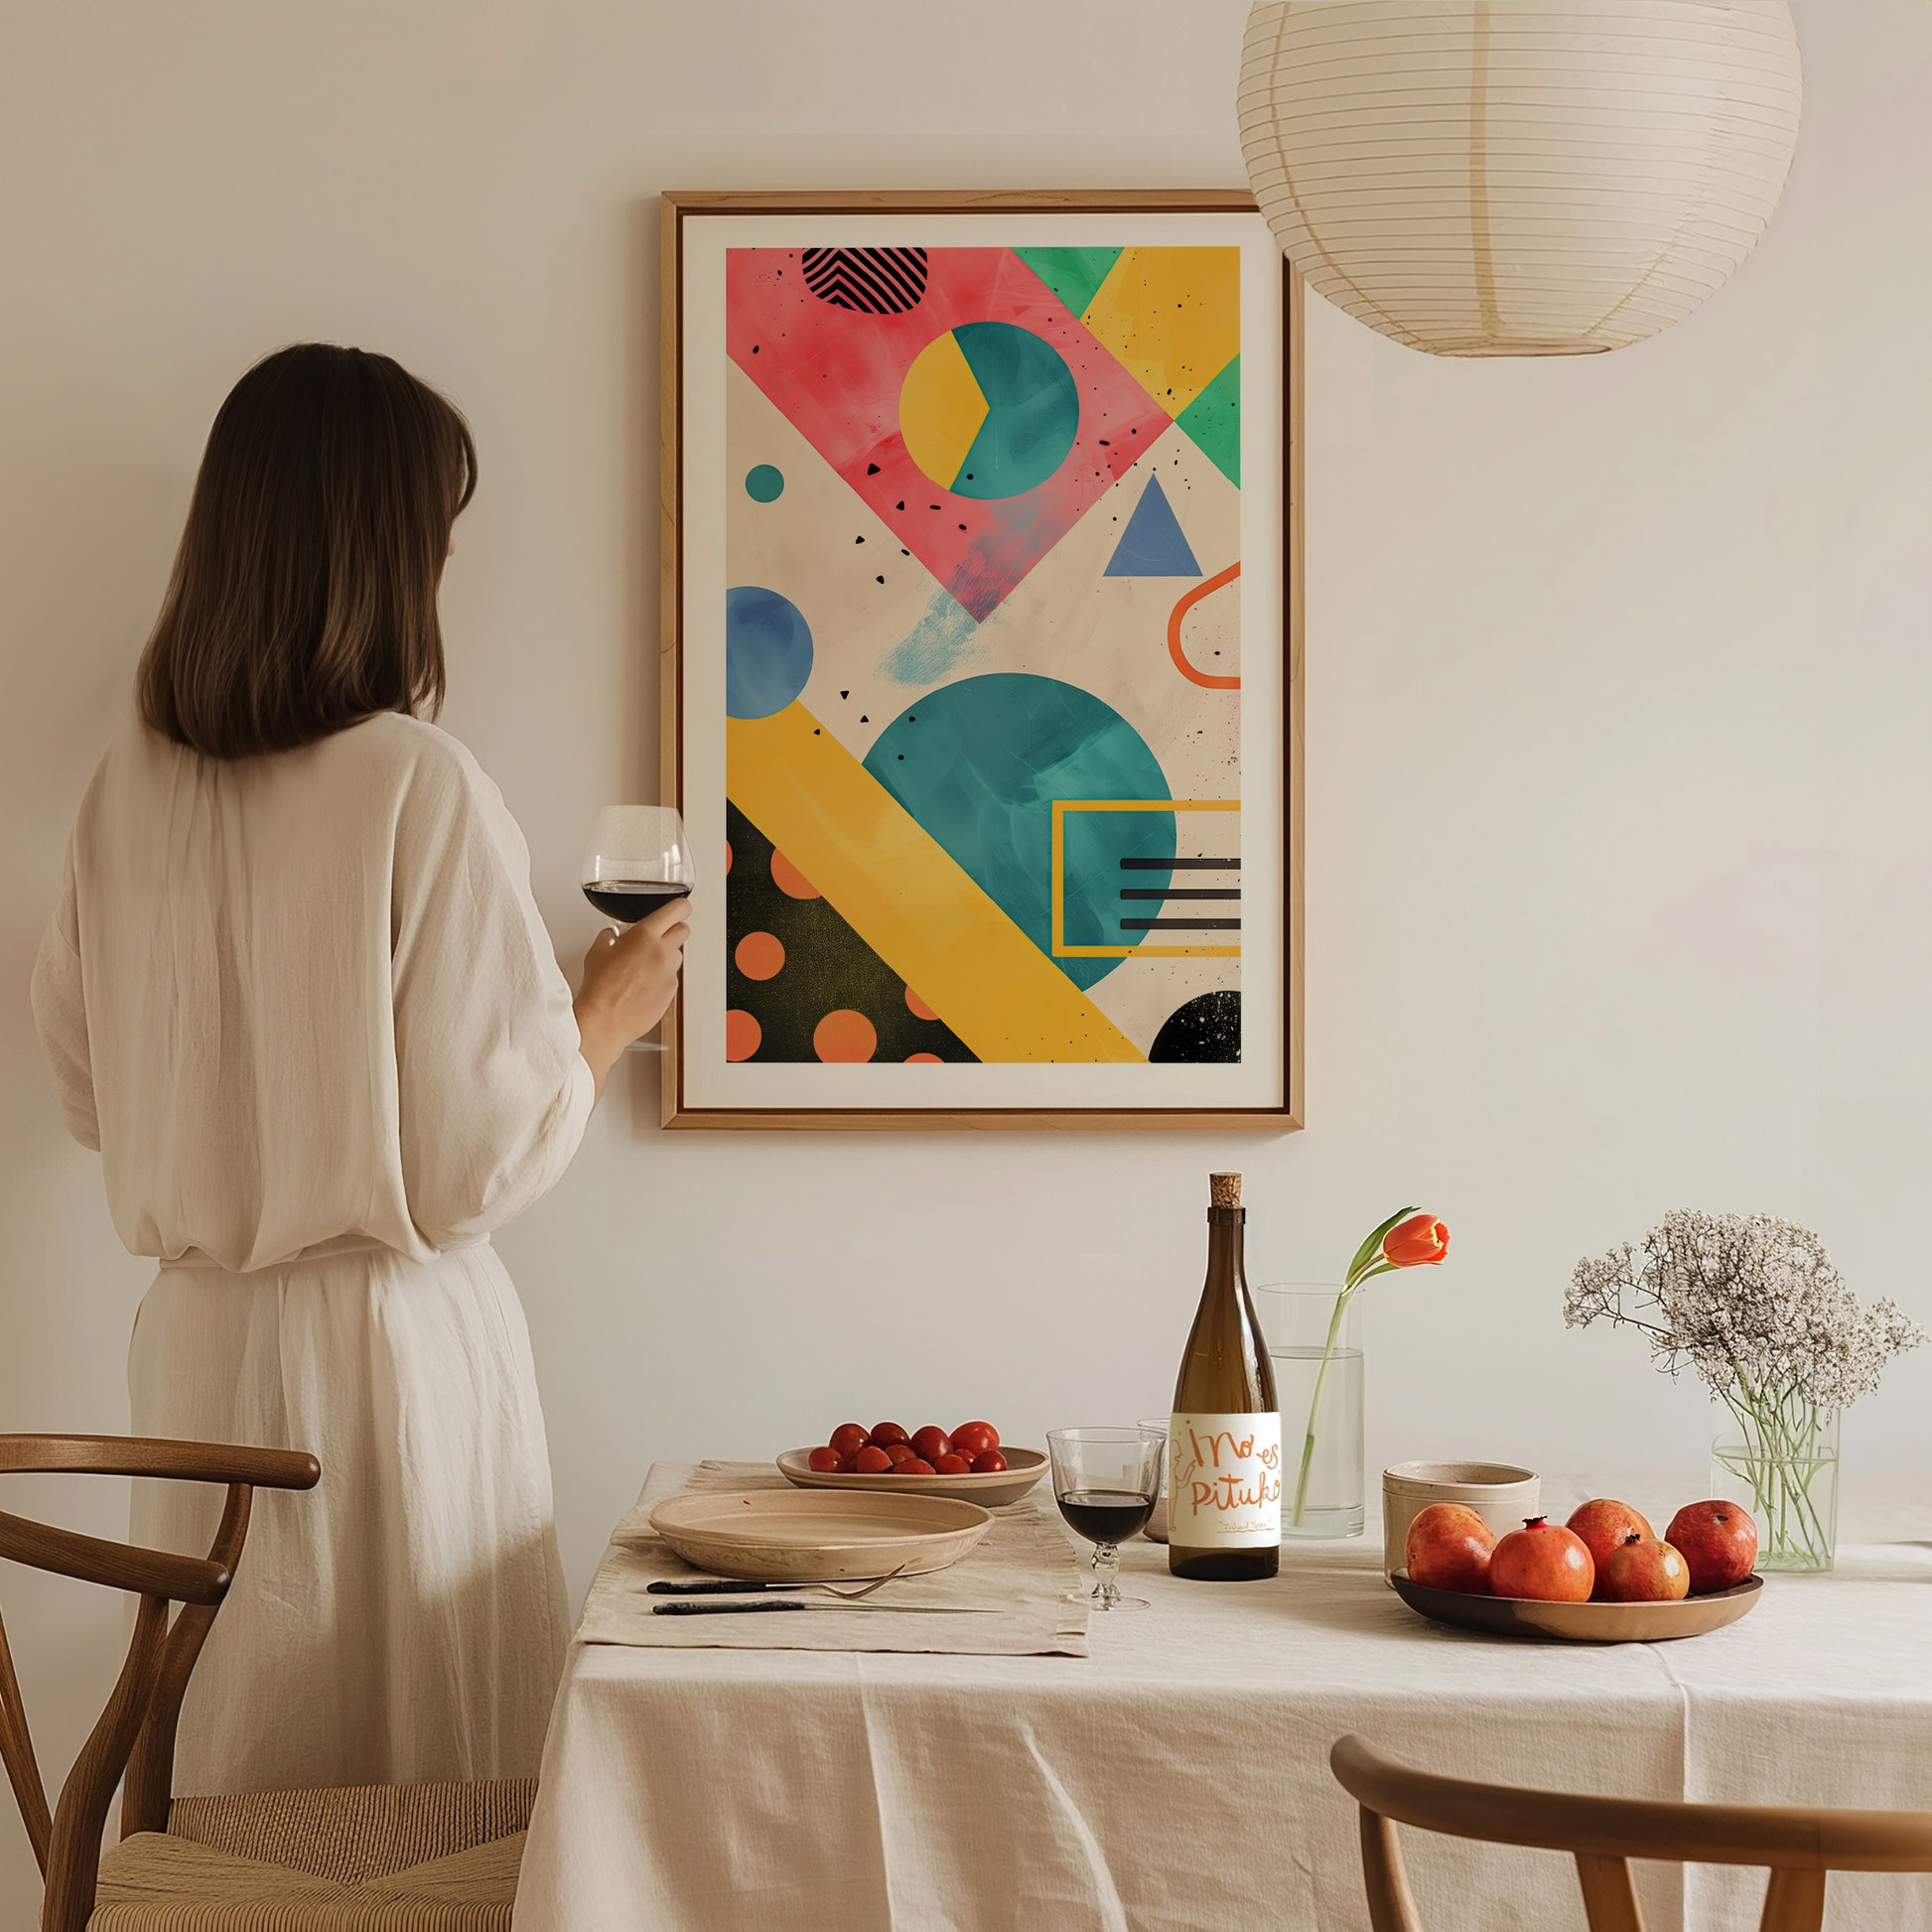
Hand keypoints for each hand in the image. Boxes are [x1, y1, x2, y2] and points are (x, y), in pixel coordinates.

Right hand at [574, 895, 689, 1094]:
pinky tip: (643, 985)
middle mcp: (662, 952)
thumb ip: (610, 937)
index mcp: (645, 935)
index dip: (680, 908)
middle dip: (672, 930)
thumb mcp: (597, 952)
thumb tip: (613, 936)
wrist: (605, 1020)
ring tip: (644, 966)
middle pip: (683, 930)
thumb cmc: (600, 988)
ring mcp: (669, 973)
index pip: (678, 910)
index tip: (678, 909)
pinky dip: (662, 978)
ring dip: (666, 956)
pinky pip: (672, 978)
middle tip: (657, 938)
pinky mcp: (671, 991)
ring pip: (678, 955)